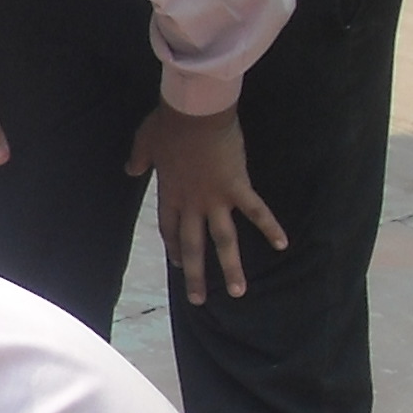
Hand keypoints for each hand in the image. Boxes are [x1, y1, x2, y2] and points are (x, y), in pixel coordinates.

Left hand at [127, 102, 284, 302]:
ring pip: (223, 240)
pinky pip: (257, 212)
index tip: (180, 264)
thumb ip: (139, 160)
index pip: (170, 230)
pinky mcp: (238, 187)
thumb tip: (130, 170)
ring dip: (230, 267)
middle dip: (195, 275)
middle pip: (193, 246)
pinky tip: (282, 245)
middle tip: (198, 300)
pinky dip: (270, 228)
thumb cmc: (168, 124)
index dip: (175, 248)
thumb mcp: (146, 143)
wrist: (194, 112)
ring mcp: (215, 199)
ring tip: (237, 292)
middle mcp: (191, 204)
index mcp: (169, 195)